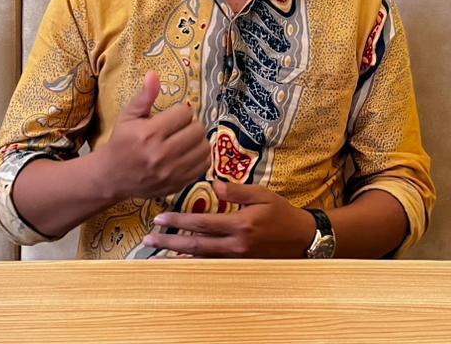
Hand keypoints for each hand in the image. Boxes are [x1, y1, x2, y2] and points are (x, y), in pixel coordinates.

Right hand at [99, 71, 210, 199]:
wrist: (111, 177)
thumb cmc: (120, 143)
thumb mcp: (128, 116)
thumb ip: (144, 96)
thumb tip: (154, 74)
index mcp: (149, 133)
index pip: (184, 113)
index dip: (181, 111)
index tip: (174, 116)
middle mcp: (162, 153)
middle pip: (197, 129)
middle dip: (191, 124)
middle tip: (181, 127)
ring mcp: (171, 171)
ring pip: (204, 148)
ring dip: (198, 141)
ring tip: (186, 140)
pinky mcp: (178, 184)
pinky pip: (203, 166)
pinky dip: (200, 157)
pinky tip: (189, 154)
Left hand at [141, 180, 316, 257]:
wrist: (303, 239)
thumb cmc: (282, 213)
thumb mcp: (263, 195)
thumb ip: (237, 191)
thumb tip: (214, 185)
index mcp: (240, 224)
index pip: (202, 223)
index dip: (179, 221)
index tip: (160, 218)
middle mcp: (235, 245)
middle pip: (195, 246)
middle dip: (169, 243)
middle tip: (148, 240)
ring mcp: (237, 259)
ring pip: (200, 260)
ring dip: (177, 257)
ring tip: (156, 255)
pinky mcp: (239, 266)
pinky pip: (211, 266)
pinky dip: (194, 265)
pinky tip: (181, 263)